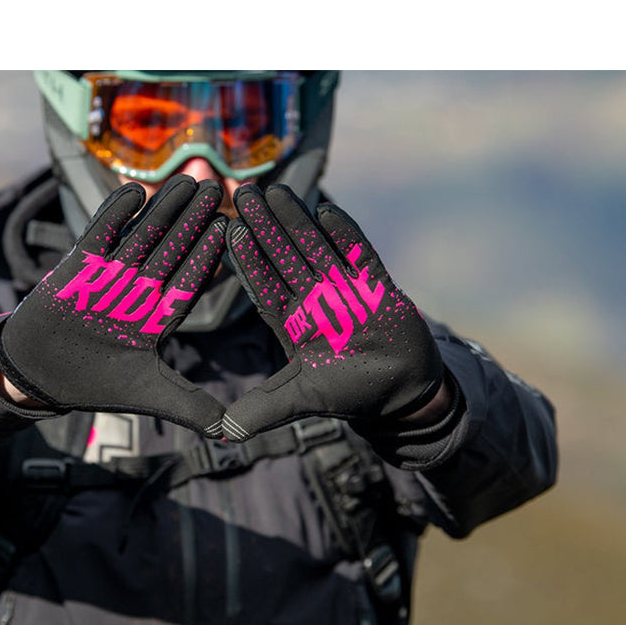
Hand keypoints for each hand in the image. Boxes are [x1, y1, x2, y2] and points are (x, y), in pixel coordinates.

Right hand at [0, 175, 227, 437]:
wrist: (40, 375)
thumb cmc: (94, 385)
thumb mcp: (147, 395)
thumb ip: (190, 406)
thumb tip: (232, 431)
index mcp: (159, 318)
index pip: (189, 281)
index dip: (207, 257)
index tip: (228, 231)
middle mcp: (139, 292)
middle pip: (171, 249)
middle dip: (192, 221)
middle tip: (214, 190)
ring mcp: (110, 276)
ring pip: (141, 236)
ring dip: (162, 210)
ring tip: (185, 182)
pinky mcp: (78, 266)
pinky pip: (99, 235)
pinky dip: (114, 215)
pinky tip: (135, 192)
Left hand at [221, 183, 442, 440]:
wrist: (400, 391)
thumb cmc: (350, 393)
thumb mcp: (302, 400)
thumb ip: (264, 410)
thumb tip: (224, 432)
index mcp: (291, 321)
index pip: (264, 285)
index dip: (248, 260)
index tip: (230, 233)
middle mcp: (313, 300)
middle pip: (285, 256)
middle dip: (265, 227)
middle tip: (245, 195)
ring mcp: (345, 289)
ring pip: (316, 248)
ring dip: (298, 222)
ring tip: (277, 192)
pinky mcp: (377, 286)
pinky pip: (360, 254)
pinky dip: (346, 235)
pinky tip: (328, 210)